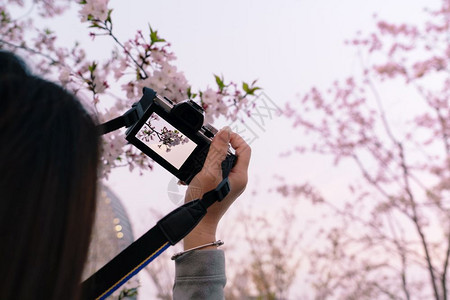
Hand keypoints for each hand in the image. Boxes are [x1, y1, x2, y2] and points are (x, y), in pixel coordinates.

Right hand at [183, 126, 250, 249]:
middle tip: (206, 143)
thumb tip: (225, 131)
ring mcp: (227, 184)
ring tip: (197, 158)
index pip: (244, 149)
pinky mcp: (218, 187)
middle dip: (219, 146)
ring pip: (221, 162)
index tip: (220, 134)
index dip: (234, 138)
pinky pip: (213, 171)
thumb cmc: (204, 201)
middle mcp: (237, 179)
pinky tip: (192, 172)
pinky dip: (203, 168)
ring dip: (208, 157)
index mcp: (240, 176)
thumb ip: (217, 151)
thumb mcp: (209, 172)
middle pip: (233, 154)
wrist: (196, 223)